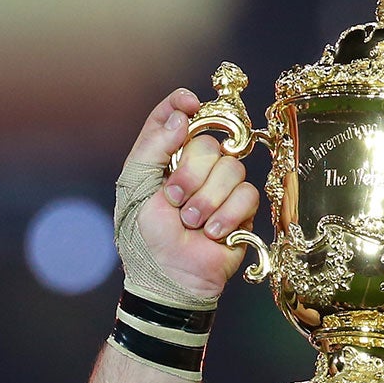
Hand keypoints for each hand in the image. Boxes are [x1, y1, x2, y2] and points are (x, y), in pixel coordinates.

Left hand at [122, 90, 258, 304]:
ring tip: (192, 223)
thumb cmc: (145, 238)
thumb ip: (153, 146)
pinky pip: (247, 193)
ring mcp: (220, 188)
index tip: (189, 103)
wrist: (169, 279)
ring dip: (208, 199)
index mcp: (167, 157)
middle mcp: (196, 168)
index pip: (177, 117)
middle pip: (209, 142)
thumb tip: (181, 116)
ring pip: (232, 167)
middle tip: (175, 200)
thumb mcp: (136, 188)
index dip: (184, 105)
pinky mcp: (242, 210)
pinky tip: (213, 233)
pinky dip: (227, 214)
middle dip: (191, 173)